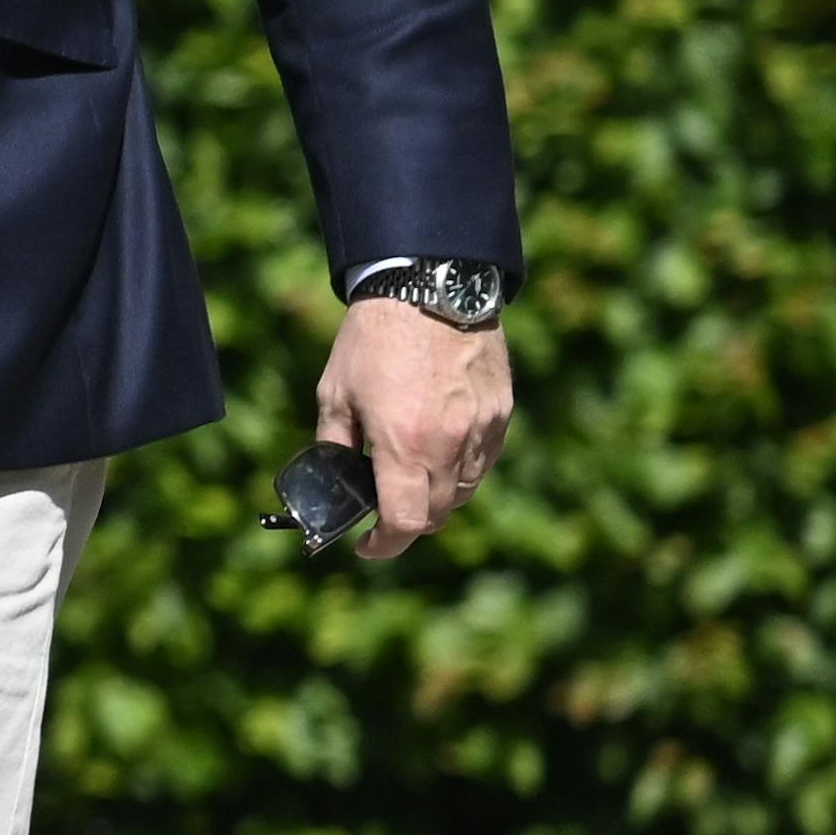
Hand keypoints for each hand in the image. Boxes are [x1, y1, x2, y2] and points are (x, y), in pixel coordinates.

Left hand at [317, 294, 515, 551]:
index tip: (367, 547)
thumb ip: (335, 445)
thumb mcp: (335, 393)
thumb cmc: (373, 339)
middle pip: (437, 514)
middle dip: (408, 521)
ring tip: (410, 478)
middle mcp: (450, 444)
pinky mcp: (502, 413)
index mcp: (404, 443)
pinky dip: (462, 469)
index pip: (405, 522)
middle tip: (383, 510)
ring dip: (438, 497)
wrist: (429, 287)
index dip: (384, 545)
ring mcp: (482, 430)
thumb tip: (333, 481)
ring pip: (465, 491)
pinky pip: (484, 461)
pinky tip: (438, 450)